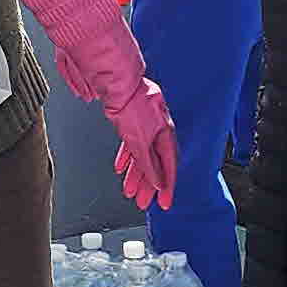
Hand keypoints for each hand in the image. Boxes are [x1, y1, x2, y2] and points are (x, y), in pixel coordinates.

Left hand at [108, 84, 177, 212]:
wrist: (117, 84)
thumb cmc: (133, 106)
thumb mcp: (140, 142)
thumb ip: (148, 164)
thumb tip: (157, 182)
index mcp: (166, 135)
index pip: (169, 168)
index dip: (167, 187)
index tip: (164, 202)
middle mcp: (158, 131)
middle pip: (155, 164)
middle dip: (148, 185)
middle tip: (143, 202)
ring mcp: (145, 126)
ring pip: (142, 156)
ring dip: (135, 175)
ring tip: (129, 191)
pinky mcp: (132, 122)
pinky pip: (131, 145)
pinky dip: (126, 158)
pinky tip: (121, 168)